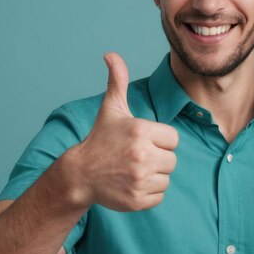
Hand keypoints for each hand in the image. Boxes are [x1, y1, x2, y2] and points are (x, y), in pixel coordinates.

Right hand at [66, 52, 178, 211]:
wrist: (80, 174)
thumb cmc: (100, 139)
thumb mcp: (111, 109)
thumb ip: (117, 80)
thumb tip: (110, 54)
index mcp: (141, 131)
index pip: (173, 139)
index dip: (159, 140)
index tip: (141, 141)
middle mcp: (142, 155)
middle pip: (172, 160)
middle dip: (157, 158)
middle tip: (135, 157)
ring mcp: (139, 179)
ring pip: (166, 178)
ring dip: (153, 176)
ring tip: (132, 170)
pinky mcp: (137, 200)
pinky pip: (159, 196)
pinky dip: (148, 193)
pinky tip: (131, 184)